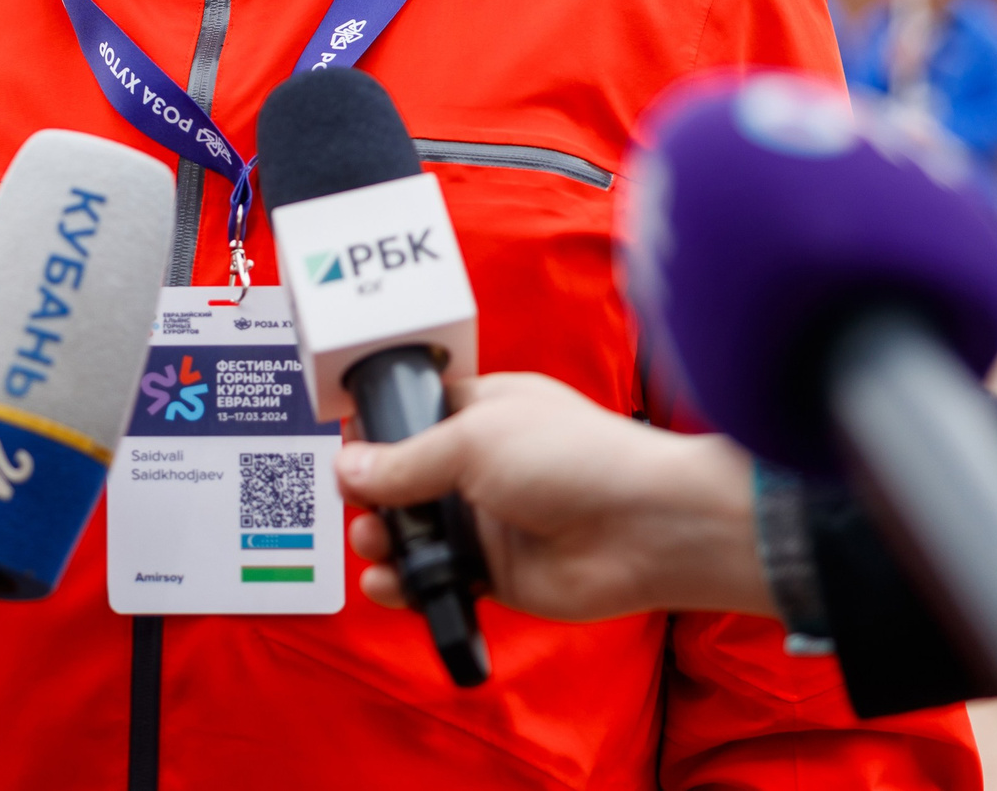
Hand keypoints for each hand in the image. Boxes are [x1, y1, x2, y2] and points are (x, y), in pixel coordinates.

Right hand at [336, 372, 773, 622]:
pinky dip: (406, 586)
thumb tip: (347, 468)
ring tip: (375, 542)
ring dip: (382, 539)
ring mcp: (486, 521)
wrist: (649, 529)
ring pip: (413, 533)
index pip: (409, 416)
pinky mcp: (494, 574)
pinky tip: (389, 583)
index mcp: (480, 411)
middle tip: (363, 504)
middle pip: (401, 479)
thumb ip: (404, 458)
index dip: (374, 431)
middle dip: (370, 493)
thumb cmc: (579, 460)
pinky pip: (436, 580)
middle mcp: (479, 465)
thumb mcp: (474, 439)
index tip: (347, 447)